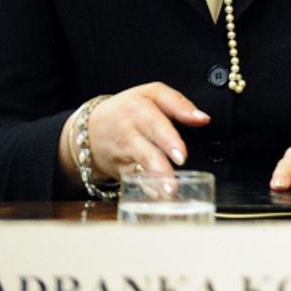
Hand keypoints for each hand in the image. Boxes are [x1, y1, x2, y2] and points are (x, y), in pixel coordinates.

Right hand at [63, 83, 209, 182]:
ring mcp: (123, 153)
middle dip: (160, 163)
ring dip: (156, 180)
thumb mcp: (151, 94)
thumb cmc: (126, 109)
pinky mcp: (121, 170)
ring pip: (139, 169)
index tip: (181, 154)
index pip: (156, 123)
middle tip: (176, 174)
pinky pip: (136, 182)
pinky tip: (159, 196)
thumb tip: (202, 118)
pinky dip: (148, 191)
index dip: (169, 139)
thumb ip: (178, 104)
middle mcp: (129, 132)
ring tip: (170, 191)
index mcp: (138, 109)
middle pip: (146, 149)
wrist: (89, 130)